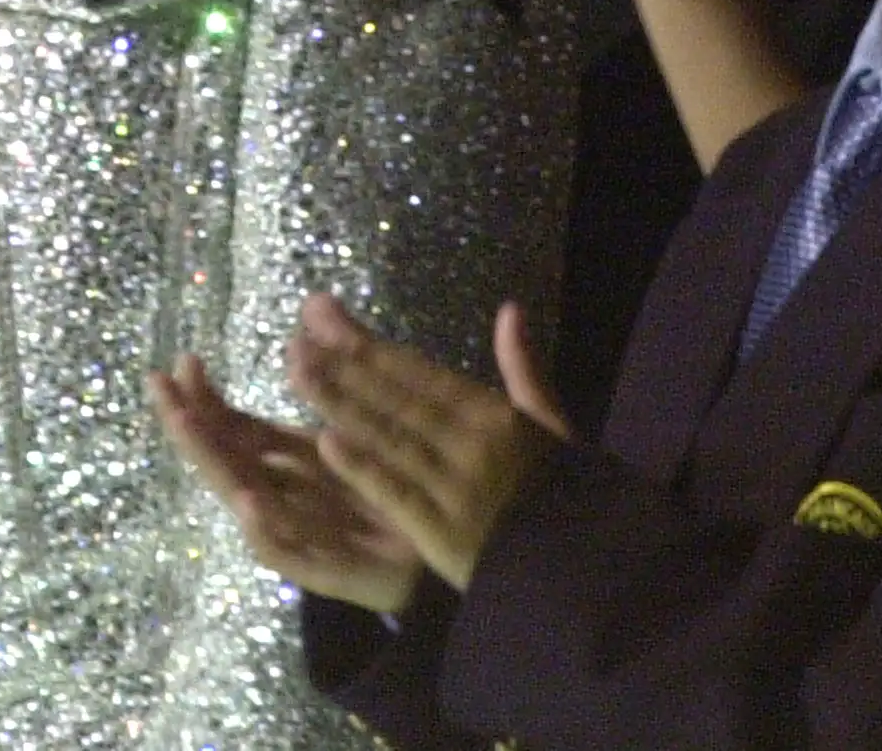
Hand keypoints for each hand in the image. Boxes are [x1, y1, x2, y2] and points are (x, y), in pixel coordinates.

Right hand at [152, 352, 425, 611]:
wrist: (450, 562)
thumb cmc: (401, 491)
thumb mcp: (369, 423)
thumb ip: (340, 370)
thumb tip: (315, 300)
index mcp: (294, 463)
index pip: (236, 429)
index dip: (207, 400)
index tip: (184, 362)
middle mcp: (290, 496)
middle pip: (229, 463)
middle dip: (192, 429)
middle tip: (164, 394)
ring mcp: (307, 536)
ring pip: (247, 503)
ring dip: (216, 468)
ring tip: (190, 432)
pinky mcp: (336, 570)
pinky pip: (291, 556)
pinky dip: (265, 533)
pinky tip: (252, 506)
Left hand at [289, 296, 564, 592]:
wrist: (588, 572)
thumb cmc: (567, 496)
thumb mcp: (551, 427)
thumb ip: (523, 369)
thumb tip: (509, 309)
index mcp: (497, 415)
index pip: (420, 371)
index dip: (367, 344)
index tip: (323, 318)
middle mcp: (473, 443)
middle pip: (396, 397)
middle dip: (343, 365)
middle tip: (293, 338)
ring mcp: (456, 488)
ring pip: (390, 438)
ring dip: (340, 404)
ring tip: (296, 374)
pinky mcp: (444, 534)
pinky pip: (398, 495)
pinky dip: (364, 469)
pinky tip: (325, 444)